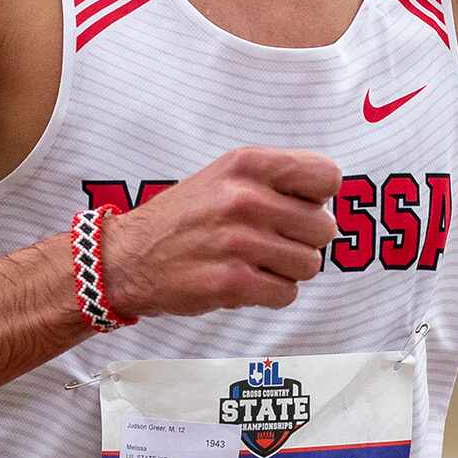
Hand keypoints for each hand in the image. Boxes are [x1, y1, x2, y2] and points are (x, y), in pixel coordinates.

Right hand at [104, 147, 340, 317]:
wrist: (128, 256)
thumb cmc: (186, 216)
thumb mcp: (227, 175)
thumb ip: (278, 179)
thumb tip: (329, 202)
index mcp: (248, 164)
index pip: (328, 176)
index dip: (317, 198)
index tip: (295, 208)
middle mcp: (244, 198)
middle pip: (324, 228)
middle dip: (303, 241)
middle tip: (270, 242)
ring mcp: (238, 241)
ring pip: (310, 264)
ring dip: (287, 270)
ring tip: (254, 262)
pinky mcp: (231, 282)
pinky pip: (287, 293)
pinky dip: (271, 294)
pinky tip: (244, 281)